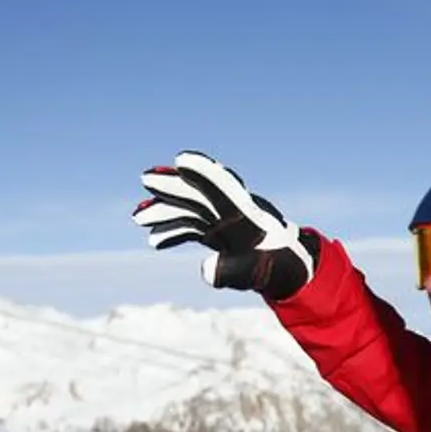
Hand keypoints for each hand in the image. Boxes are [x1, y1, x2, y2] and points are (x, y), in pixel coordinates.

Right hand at [133, 150, 318, 298]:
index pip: (222, 186)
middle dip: (173, 187)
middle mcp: (233, 211)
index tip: (181, 160)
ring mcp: (225, 220)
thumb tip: (205, 271)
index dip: (202, 171)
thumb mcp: (257, 271)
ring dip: (166, 211)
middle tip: (146, 179)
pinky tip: (154, 241)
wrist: (292, 268)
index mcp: (246, 213)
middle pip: (198, 194)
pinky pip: (192, 227)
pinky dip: (174, 232)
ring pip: (191, 209)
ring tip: (138, 217)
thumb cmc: (279, 266)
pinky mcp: (219, 232)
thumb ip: (231, 270)